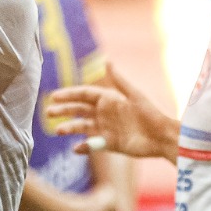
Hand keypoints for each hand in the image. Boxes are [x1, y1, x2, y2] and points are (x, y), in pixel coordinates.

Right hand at [46, 64, 178, 160]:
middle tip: (49, 112)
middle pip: (79, 110)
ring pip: (82, 127)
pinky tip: (75, 148)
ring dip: (70, 127)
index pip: (84, 95)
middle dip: (64, 110)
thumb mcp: (134, 95)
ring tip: (58, 130)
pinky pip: (92, 145)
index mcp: (109, 99)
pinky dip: (83, 146)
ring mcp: (106, 129)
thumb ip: (119, 81)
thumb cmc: (150, 114)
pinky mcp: (109, 144)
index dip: (69, 95)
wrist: (161, 137)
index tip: (54, 96)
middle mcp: (104, 113)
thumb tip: (107, 62)